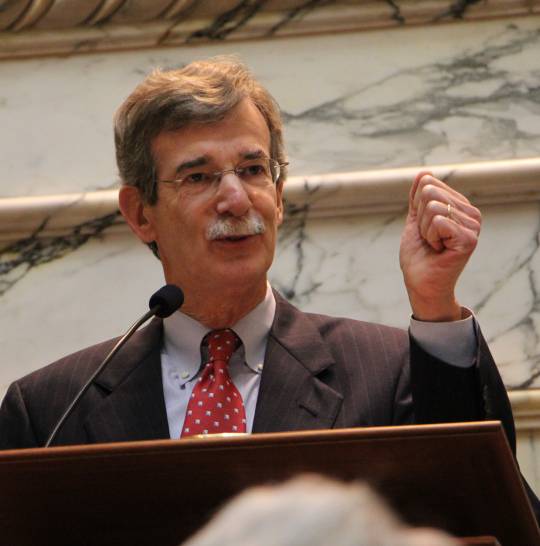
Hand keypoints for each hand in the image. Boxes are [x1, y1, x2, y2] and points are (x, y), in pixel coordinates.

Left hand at [399, 172, 481, 321]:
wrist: (420, 283)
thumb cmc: (419, 256)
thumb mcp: (415, 221)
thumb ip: (418, 198)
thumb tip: (423, 173)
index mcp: (461, 207)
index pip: (428, 183)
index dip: (417, 208)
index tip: (425, 228)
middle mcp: (472, 214)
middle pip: (430, 192)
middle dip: (420, 218)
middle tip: (429, 239)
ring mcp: (473, 226)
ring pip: (433, 206)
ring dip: (424, 230)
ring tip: (434, 245)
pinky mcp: (469, 238)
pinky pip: (438, 221)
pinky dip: (430, 237)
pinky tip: (439, 250)